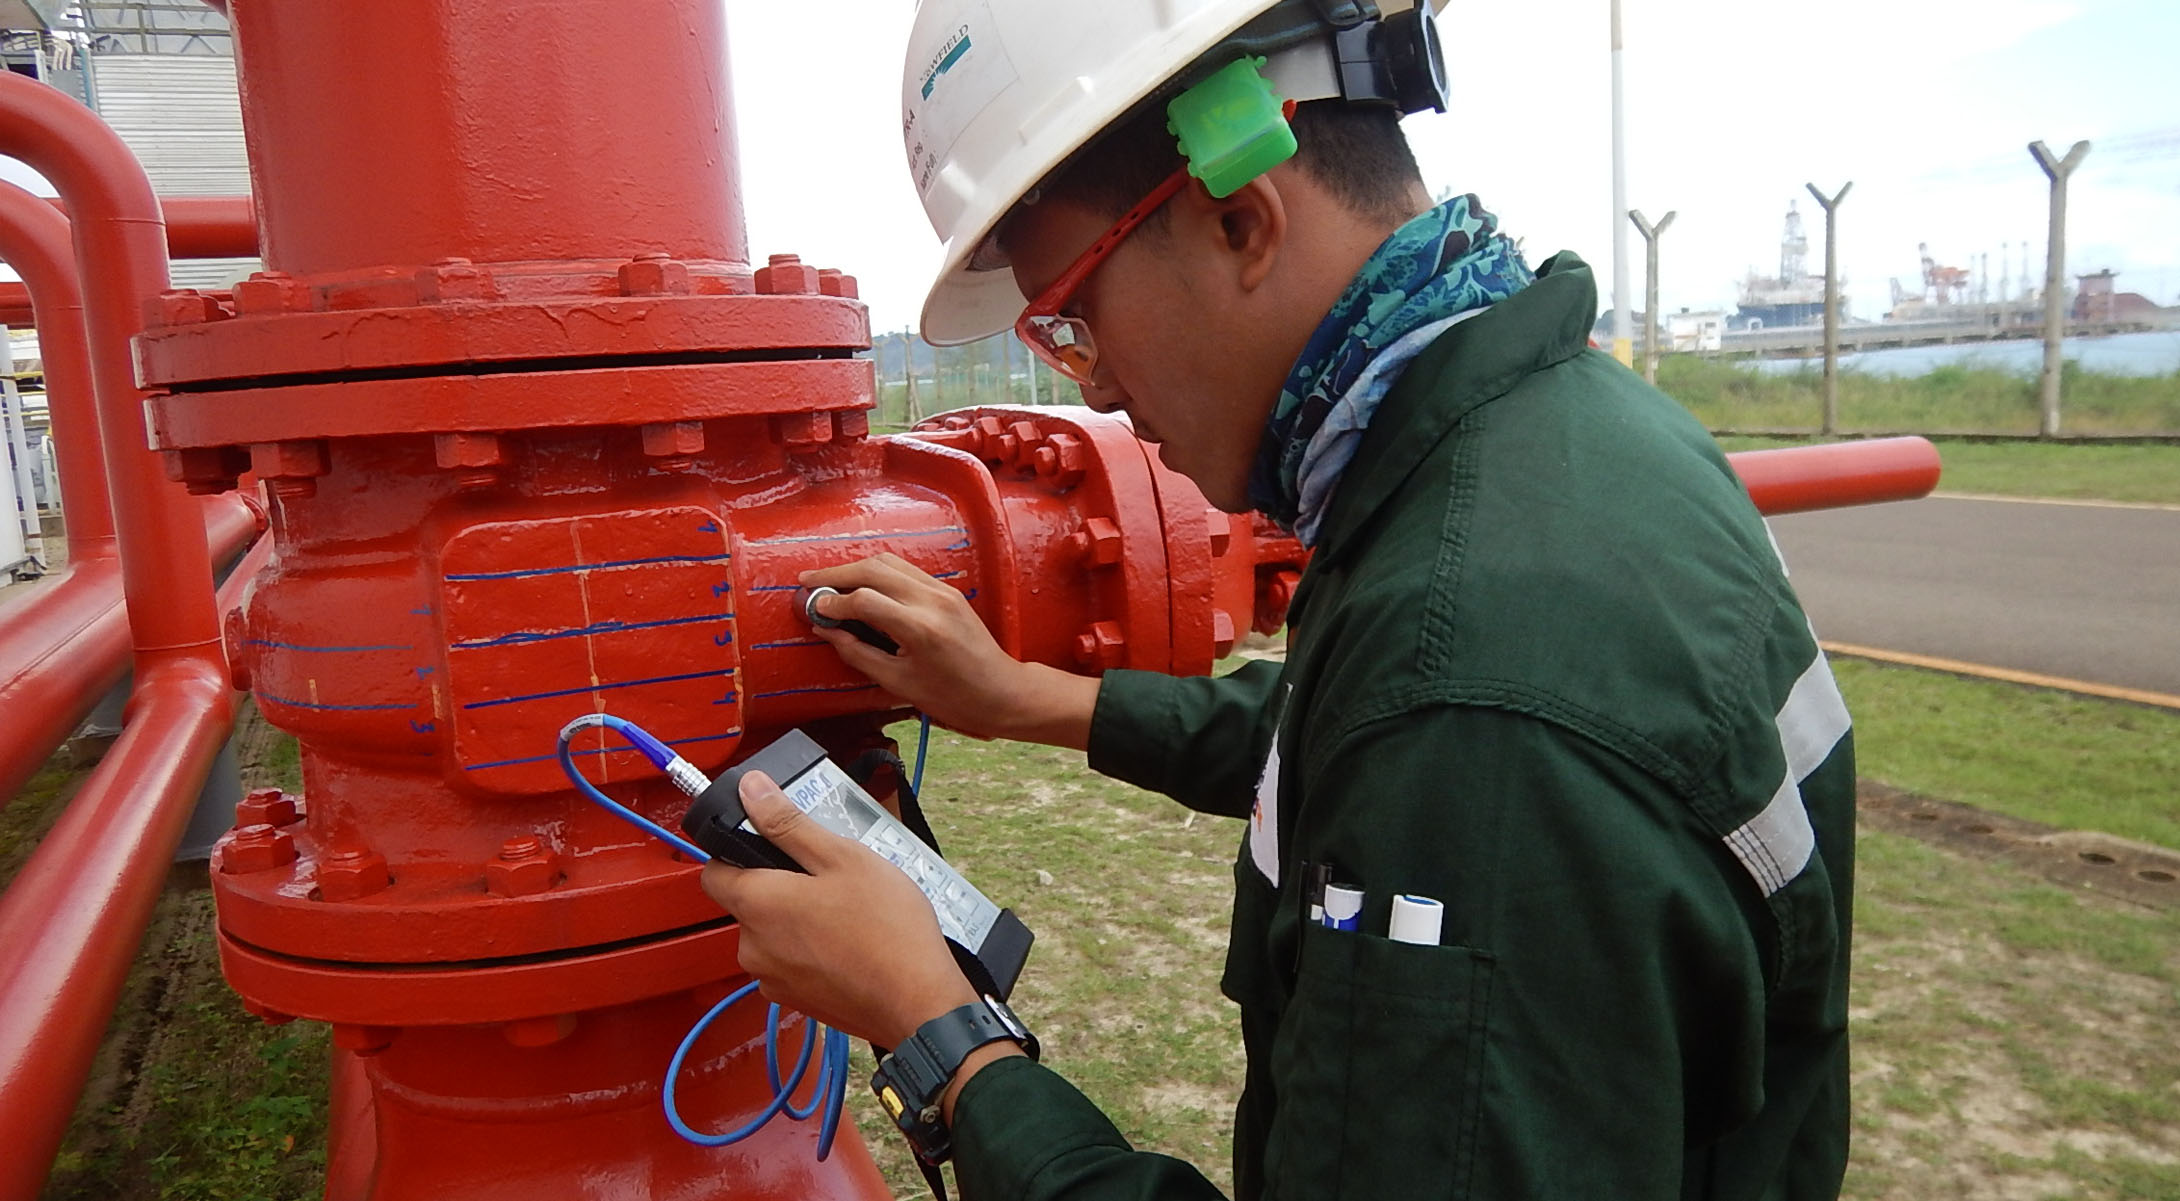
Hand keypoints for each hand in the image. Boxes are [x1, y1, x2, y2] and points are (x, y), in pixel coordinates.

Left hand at [700, 770, 975, 1047]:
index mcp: (757, 904)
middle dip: (779, 886)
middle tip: (828, 877)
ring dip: (796, 919)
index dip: (735, 852)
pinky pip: (789, 963)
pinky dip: (809, 950)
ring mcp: (771, 979)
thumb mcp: (842, 857)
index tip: (771, 845)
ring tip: (846, 911)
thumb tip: (750, 788)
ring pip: (770, 934)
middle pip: (747, 903)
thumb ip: (788, 823)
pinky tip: (848, 943)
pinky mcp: (794, 1001)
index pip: (712, 872)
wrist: (918, 1002)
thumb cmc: (886, 928)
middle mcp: (752, 947)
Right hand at [801, 554, 1099, 747]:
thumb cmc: (954, 697)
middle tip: (808, 582)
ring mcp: (942, 591)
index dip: (832, 603)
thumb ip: (858, 653)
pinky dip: (877, 572)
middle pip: (873, 569)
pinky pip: (905, 570)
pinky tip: (859, 583)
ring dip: (855, 568)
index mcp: (920, 628)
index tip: (812, 609)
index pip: (863, 600)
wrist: (1001, 692)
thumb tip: (827, 631)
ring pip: (888, 562)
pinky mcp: (947, 590)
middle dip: (836, 574)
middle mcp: (932, 600)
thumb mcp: (899, 683)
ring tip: (828, 580)